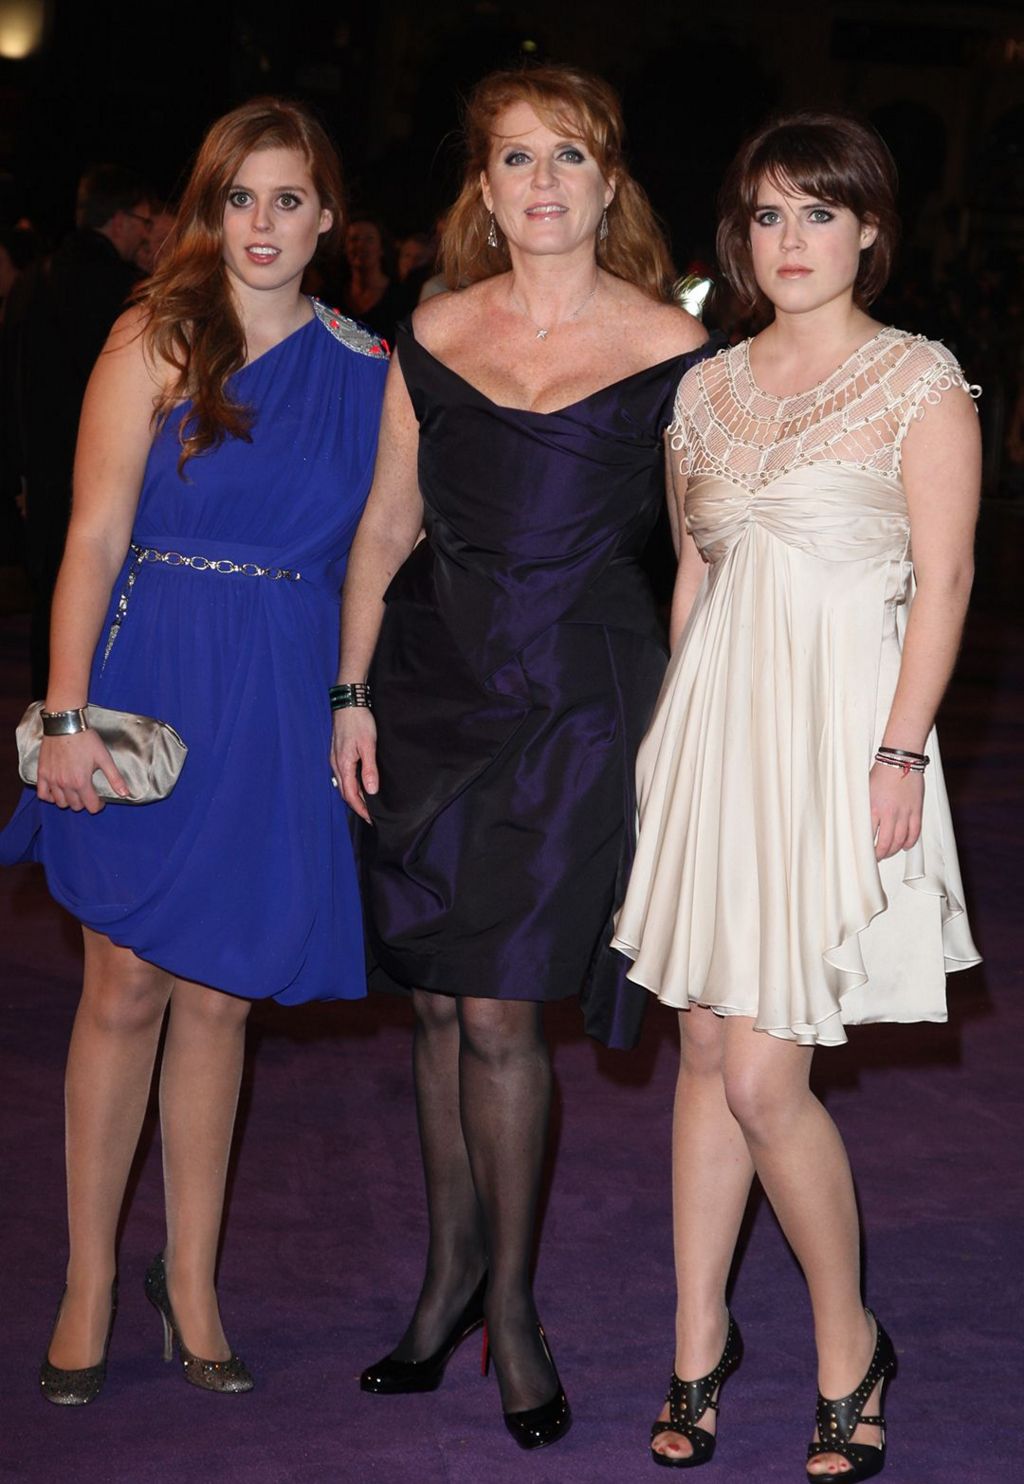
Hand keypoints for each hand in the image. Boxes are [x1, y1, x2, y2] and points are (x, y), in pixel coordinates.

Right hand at [36, 730, 130, 812]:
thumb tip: (125, 793)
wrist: (65, 725)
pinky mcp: (42, 773)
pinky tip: (56, 792)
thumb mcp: (104, 758)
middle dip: (84, 802)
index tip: (100, 800)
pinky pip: (42, 794)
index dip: (98, 805)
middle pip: (75, 806)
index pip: (91, 806)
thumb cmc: (86, 740)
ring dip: (69, 801)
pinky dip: (49, 796)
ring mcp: (52, 780)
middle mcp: (65, 784)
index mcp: (81, 782)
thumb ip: (115, 778)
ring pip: (60, 802)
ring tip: (74, 792)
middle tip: (88, 793)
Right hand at [331, 707, 377, 823]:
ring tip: (366, 803)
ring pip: (343, 784)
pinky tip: (359, 783)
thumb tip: (371, 791)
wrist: (349, 702)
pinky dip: (351, 784)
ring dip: (354, 795)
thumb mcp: (368, 746)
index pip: (351, 795)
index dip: (361, 809)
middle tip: (370, 815)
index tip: (371, 819)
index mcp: (344, 765)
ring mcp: (335, 758)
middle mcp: (336, 764)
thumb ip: (369, 769)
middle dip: (357, 805)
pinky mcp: (337, 752)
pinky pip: (342, 775)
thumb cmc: (359, 722)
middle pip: (345, 792)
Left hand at [869, 761, 923, 860]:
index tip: (865, 853)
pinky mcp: (916, 811)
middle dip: (881, 854)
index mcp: (873, 809)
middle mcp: (889, 813)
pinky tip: (905, 845)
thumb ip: (864, 809)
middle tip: (877, 857)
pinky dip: (910, 842)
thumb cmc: (881, 773)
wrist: (900, 760)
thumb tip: (860, 825)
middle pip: (886, 843)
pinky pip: (915, 832)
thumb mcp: (865, 791)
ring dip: (894, 850)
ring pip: (900, 841)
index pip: (869, 837)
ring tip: (889, 852)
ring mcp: (904, 813)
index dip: (867, 849)